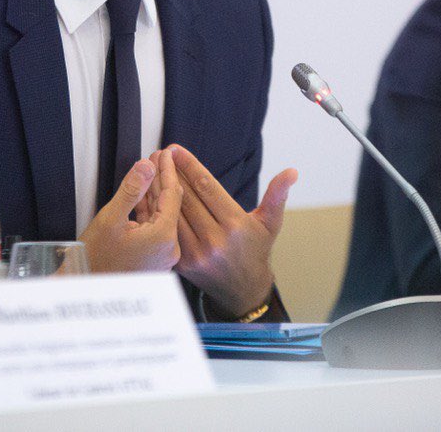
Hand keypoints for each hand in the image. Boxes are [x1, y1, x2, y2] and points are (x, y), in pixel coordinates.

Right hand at [79, 150, 181, 272]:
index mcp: (163, 238)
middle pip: (170, 205)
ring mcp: (163, 256)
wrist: (85, 292)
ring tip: (150, 171)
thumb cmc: (94, 261)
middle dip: (161, 179)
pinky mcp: (154, 260)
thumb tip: (146, 166)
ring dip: (155, 194)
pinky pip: (156, 228)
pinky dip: (150, 211)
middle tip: (157, 157)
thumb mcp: (110, 218)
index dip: (168, 170)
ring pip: (163, 216)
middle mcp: (169, 250)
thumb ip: (131, 190)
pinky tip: (144, 195)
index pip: (172, 195)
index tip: (165, 154)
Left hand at [159, 144, 297, 317]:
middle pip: (186, 198)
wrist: (242, 289)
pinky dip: (155, 214)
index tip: (177, 150)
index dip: (190, 165)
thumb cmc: (256, 249)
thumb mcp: (270, 222)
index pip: (207, 187)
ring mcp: (197, 253)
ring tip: (151, 169)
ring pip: (172, 214)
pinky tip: (148, 196)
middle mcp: (215, 239)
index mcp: (236, 225)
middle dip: (171, 172)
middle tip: (160, 153)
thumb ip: (277, 195)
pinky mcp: (182, 264)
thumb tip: (292, 171)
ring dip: (159, 189)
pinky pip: (166, 232)